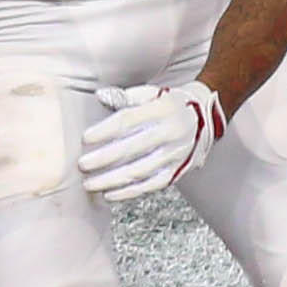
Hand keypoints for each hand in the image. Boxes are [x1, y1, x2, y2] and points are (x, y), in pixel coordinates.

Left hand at [76, 83, 223, 203]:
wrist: (204, 118)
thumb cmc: (169, 104)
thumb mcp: (152, 93)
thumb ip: (126, 96)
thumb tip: (100, 97)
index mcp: (161, 110)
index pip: (129, 120)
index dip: (105, 130)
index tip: (85, 139)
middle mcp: (169, 133)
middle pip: (132, 148)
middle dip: (104, 159)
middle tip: (82, 165)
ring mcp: (174, 154)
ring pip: (140, 171)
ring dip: (112, 180)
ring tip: (90, 184)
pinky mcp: (176, 171)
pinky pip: (151, 185)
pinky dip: (129, 192)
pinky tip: (110, 194)